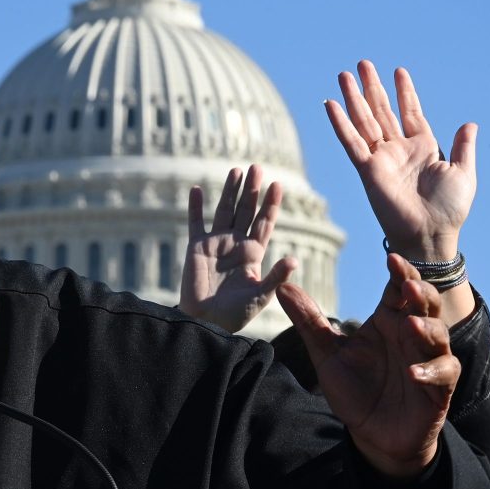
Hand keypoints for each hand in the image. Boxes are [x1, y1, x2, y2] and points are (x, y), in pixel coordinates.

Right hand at [179, 165, 296, 333]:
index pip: (264, 222)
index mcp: (254, 253)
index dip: (271, 204)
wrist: (207, 321)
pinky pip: (196, 222)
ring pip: (224, 210)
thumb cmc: (236, 314)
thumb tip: (294, 260)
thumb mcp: (261, 295)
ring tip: (235, 171)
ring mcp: (216, 243)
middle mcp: (236, 243)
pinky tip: (196, 190)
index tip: (278, 185)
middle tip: (257, 167)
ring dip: (229, 191)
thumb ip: (276, 277)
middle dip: (252, 190)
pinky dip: (195, 206)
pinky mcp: (196, 247)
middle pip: (246, 210)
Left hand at [277, 255, 456, 478]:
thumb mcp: (326, 355)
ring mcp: (428, 359)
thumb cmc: (354, 390)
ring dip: (428, 328)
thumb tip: (282, 287)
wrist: (371, 435)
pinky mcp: (439, 387)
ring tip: (411, 325)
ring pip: (439, 334)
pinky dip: (431, 370)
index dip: (401, 272)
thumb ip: (309, 321)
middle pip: (426, 303)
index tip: (392, 258)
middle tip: (407, 286)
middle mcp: (411, 335)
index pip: (399, 287)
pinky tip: (414, 372)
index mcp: (388, 321)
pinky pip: (444, 372)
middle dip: (420, 292)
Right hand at [326, 61, 476, 262]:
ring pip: (364, 120)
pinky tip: (331, 104)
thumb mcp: (463, 173)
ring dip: (354, 98)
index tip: (398, 71)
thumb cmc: (449, 209)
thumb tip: (470, 123)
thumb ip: (464, 147)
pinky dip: (341, 123)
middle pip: (381, 110)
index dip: (404, 92)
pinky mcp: (367, 170)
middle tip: (362, 63)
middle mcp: (398, 149)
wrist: (430, 233)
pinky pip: (351, 142)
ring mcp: (381, 158)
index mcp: (423, 147)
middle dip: (372, 87)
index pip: (410, 112)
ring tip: (344, 74)